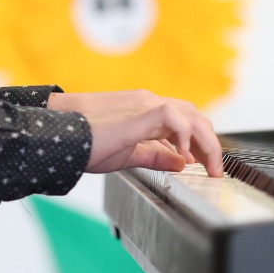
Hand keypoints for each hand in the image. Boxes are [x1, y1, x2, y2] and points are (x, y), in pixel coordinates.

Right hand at [46, 90, 222, 176]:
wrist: (58, 130)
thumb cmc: (83, 140)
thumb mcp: (128, 153)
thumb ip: (155, 155)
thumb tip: (181, 162)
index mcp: (144, 110)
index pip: (186, 120)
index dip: (202, 143)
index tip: (208, 165)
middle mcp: (148, 102)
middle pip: (196, 117)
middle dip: (211, 145)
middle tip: (216, 170)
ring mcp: (145, 104)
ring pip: (192, 116)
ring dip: (207, 143)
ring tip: (210, 167)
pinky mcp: (139, 112)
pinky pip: (176, 118)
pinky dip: (187, 136)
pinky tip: (185, 157)